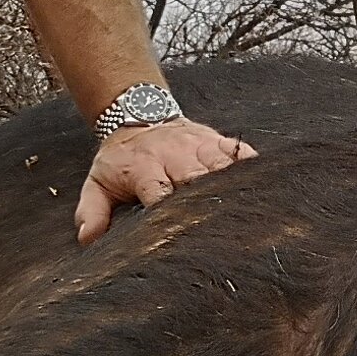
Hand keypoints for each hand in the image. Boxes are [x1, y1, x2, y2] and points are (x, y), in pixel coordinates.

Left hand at [77, 117, 257, 242]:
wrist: (137, 116)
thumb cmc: (119, 161)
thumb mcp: (96, 182)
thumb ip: (91, 212)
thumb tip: (89, 239)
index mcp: (144, 168)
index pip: (160, 194)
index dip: (171, 214)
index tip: (182, 237)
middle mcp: (174, 156)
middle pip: (197, 180)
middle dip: (209, 204)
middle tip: (224, 233)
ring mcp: (198, 146)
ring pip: (222, 166)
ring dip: (234, 188)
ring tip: (251, 214)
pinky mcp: (216, 139)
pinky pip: (240, 152)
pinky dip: (252, 167)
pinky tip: (267, 186)